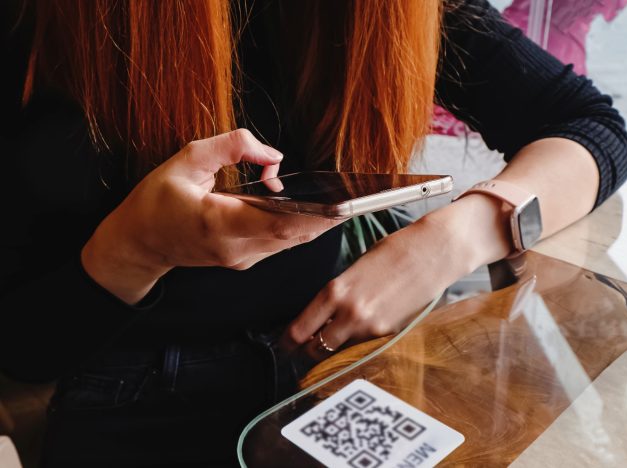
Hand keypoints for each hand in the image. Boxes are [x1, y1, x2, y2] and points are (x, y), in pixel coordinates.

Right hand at [82, 129, 341, 303]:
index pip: (278, 223)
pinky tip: (308, 210)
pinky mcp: (243, 259)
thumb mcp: (185, 161)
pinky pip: (279, 243)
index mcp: (219, 224)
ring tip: (338, 202)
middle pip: (293, 235)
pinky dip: (297, 227)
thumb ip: (230, 148)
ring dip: (314, 222)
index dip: (314, 216)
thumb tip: (272, 154)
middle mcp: (235, 248)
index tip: (341, 206)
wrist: (139, 243)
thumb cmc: (156, 203)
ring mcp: (241, 258)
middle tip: (354, 200)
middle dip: (325, 218)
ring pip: (290, 241)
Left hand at [280, 194, 511, 360]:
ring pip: (341, 352)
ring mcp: (372, 327)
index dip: (288, 341)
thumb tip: (323, 312)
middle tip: (306, 350)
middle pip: (316, 349)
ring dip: (334, 351)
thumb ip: (338, 293)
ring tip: (335, 343)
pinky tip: (362, 334)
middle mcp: (350, 313)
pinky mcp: (391, 333)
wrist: (435, 251)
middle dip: (308, 352)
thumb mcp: (356, 268)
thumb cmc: (395, 251)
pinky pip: (365, 347)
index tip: (286, 343)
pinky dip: (359, 346)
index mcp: (335, 290)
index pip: (300, 329)